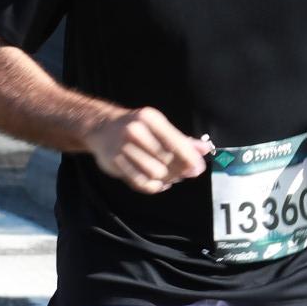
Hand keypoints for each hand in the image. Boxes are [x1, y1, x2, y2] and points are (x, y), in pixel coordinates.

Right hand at [82, 106, 210, 193]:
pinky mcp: (115, 163)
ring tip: (171, 178)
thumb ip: (182, 140)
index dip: (189, 159)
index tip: (198, 169)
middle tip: (185, 175)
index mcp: (150, 119)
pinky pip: (140, 182)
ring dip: (167, 179)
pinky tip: (159, 184)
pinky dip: (154, 187)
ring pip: (155, 173)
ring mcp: (123, 147)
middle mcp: (136, 131)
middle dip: (179, 170)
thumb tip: (205, 150)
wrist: (101, 127)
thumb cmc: (137, 127)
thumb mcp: (159, 127)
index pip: (176, 142)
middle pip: (166, 160)